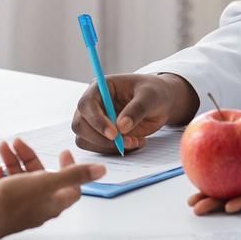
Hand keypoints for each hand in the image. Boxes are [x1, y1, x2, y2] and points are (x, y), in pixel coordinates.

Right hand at [0, 137, 105, 237]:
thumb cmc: (13, 202)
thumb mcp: (46, 182)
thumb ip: (73, 175)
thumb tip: (101, 171)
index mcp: (52, 202)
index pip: (70, 186)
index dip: (70, 168)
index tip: (62, 152)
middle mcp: (38, 206)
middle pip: (41, 178)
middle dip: (31, 157)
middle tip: (18, 142)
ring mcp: (18, 208)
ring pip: (21, 179)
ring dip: (14, 160)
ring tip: (3, 147)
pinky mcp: (1, 208)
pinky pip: (5, 187)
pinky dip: (2, 174)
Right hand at [70, 73, 198, 153]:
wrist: (160, 103)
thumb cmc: (154, 93)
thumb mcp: (150, 96)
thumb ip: (136, 109)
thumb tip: (122, 126)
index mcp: (100, 88)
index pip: (86, 104)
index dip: (96, 120)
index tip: (114, 134)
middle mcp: (93, 105)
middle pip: (80, 125)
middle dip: (101, 138)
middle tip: (126, 142)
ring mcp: (95, 121)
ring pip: (85, 140)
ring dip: (109, 147)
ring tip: (135, 141)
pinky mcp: (101, 135)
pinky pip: (98, 148)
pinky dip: (114, 151)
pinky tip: (134, 143)